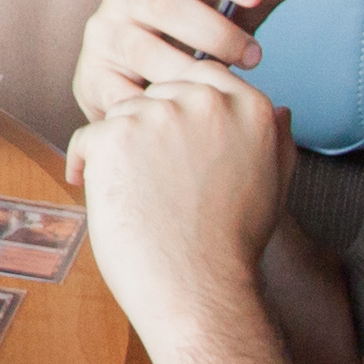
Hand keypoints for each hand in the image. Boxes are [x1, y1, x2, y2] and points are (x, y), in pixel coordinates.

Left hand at [64, 62, 294, 354]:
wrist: (199, 286)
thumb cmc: (234, 244)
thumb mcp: (274, 184)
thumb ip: (276, 139)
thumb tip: (279, 108)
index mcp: (249, 105)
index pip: (202, 76)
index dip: (181, 111)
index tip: (174, 150)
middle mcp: (205, 100)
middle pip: (157, 94)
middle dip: (148, 132)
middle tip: (153, 184)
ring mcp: (158, 115)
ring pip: (121, 115)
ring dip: (119, 150)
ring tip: (134, 195)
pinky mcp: (115, 136)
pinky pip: (87, 138)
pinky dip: (85, 165)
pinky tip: (99, 192)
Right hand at [73, 0, 312, 124]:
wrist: (133, 81)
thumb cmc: (189, 38)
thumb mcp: (227, 10)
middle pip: (161, 1)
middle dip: (213, 31)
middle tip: (253, 57)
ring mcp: (102, 34)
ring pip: (141, 48)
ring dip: (188, 71)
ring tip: (221, 90)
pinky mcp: (90, 76)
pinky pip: (123, 91)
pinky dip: (157, 103)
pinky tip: (183, 114)